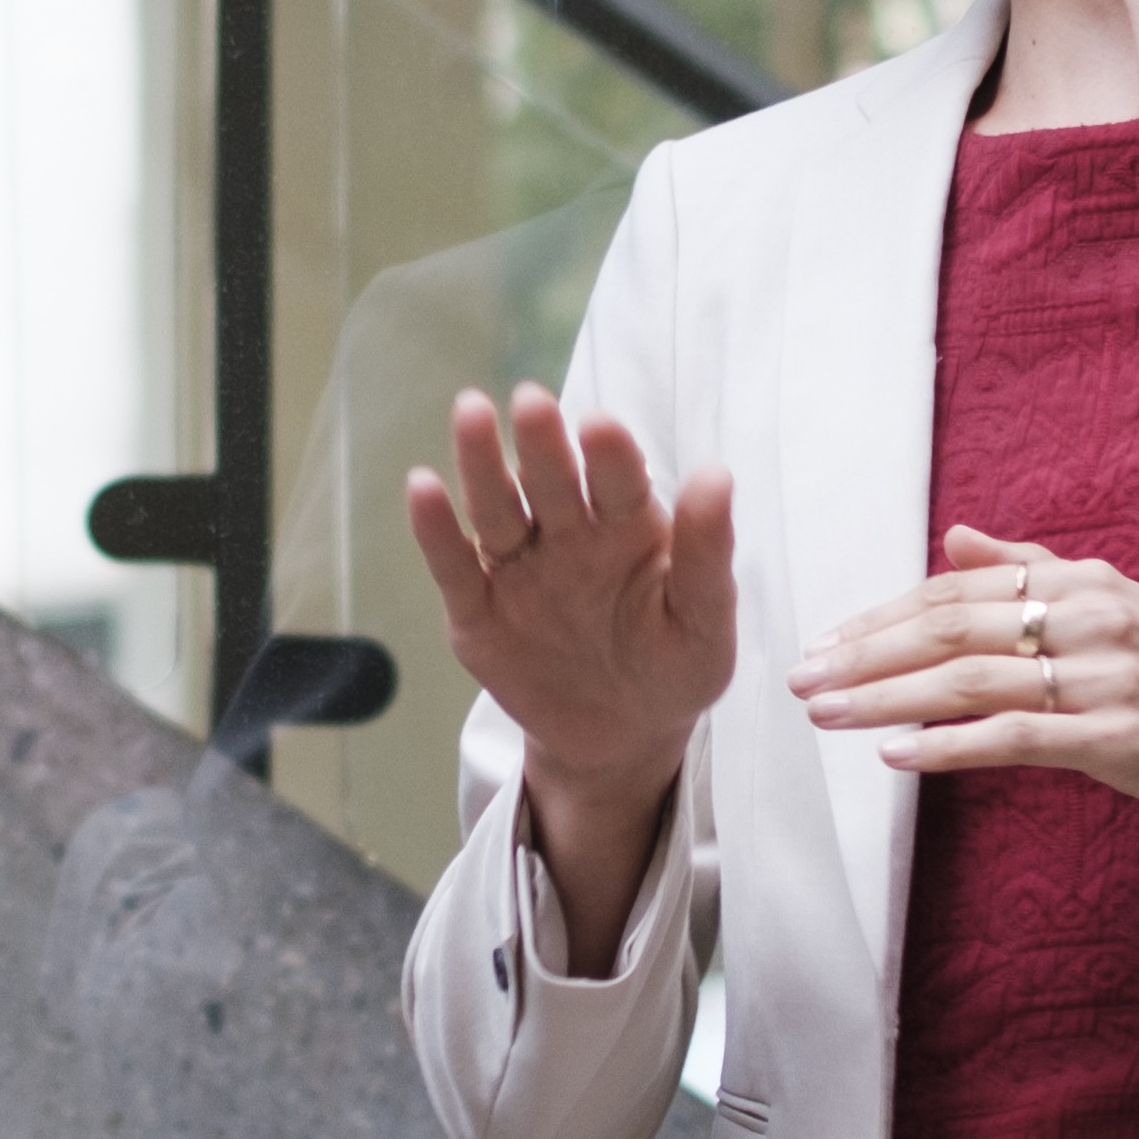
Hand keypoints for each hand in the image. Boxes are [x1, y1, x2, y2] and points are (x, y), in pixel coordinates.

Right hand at [407, 383, 736, 971]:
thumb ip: (707, 553)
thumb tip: (717, 473)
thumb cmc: (674, 667)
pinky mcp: (478, 611)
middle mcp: (568, 535)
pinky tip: (422, 486)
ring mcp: (520, 569)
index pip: (618, 481)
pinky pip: (454, 567)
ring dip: (481, 463)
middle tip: (533, 400)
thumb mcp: (703, 621)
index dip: (610, 454)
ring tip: (471, 412)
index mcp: (628, 526)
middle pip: (551, 482)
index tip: (601, 426)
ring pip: (497, 509)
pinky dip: (436, 531)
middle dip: (541, 443)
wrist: (623, 737)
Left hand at [790, 524, 1138, 856]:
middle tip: (802, 676)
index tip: (825, 639)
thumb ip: (1033, 569)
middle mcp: (1093, 613)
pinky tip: (896, 756)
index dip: (883, 613)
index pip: (959, 586)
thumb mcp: (1117, 609)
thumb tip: (954, 536)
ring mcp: (1109, 675)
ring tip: (826, 713)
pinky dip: (948, 746)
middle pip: (952, 624)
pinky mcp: (1122, 736)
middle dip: (865, 651)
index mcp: (1085, 578)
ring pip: (971, 679)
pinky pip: (1015, 738)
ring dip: (886, 698)